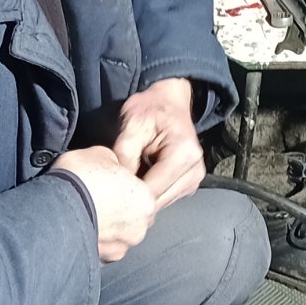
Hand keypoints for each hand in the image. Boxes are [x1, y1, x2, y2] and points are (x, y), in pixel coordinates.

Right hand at [52, 145, 154, 262]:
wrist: (52, 207)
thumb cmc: (78, 179)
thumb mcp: (100, 154)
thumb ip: (115, 164)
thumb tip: (113, 166)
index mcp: (146, 201)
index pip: (144, 193)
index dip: (127, 185)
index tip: (112, 181)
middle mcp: (138, 228)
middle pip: (134, 217)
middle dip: (120, 209)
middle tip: (99, 197)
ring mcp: (119, 247)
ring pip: (118, 235)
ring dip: (107, 227)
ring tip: (87, 213)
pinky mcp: (100, 260)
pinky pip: (102, 249)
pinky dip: (94, 239)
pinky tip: (80, 227)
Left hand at [113, 78, 203, 210]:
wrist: (169, 101)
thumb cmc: (151, 108)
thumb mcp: (132, 123)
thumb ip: (124, 154)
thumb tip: (118, 184)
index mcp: (183, 154)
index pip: (153, 189)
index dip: (130, 194)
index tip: (111, 193)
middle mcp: (194, 170)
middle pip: (159, 200)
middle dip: (136, 198)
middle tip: (114, 190)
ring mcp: (194, 180)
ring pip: (162, 202)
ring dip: (143, 197)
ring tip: (128, 183)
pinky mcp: (189, 184)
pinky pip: (166, 198)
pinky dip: (151, 194)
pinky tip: (139, 181)